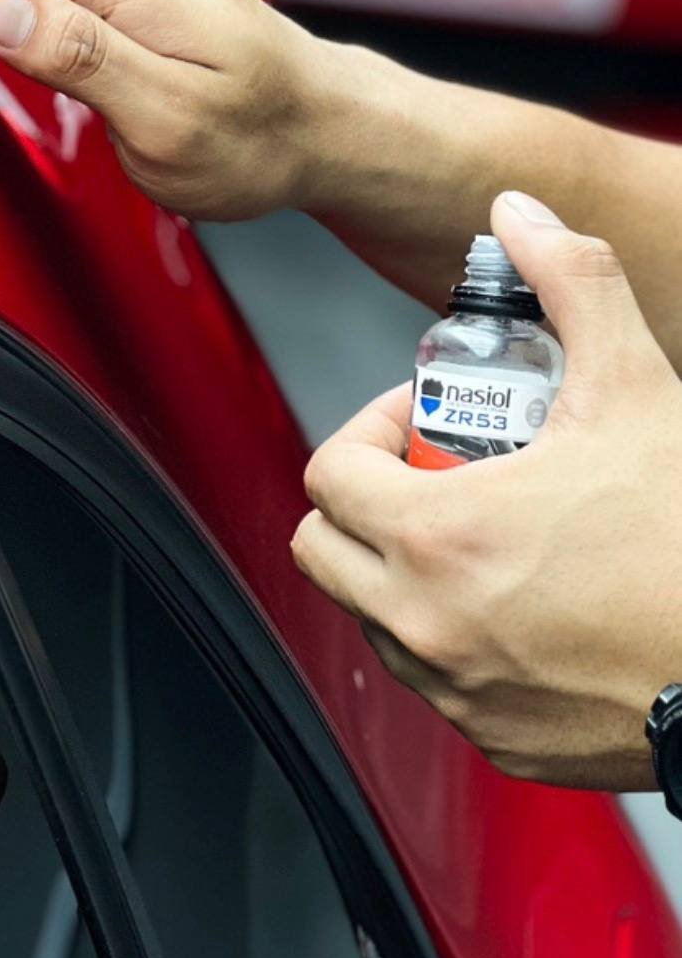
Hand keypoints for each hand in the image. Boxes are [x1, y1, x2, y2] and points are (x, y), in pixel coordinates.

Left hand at [292, 190, 681, 789]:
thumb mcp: (635, 384)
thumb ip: (570, 282)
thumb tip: (522, 216)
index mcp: (437, 534)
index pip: (328, 472)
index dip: (369, 428)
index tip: (425, 417)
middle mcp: (426, 621)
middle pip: (322, 549)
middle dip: (365, 500)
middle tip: (434, 471)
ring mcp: (457, 690)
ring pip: (371, 617)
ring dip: (401, 569)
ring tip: (483, 533)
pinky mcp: (497, 740)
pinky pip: (436, 681)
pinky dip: (453, 637)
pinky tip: (523, 600)